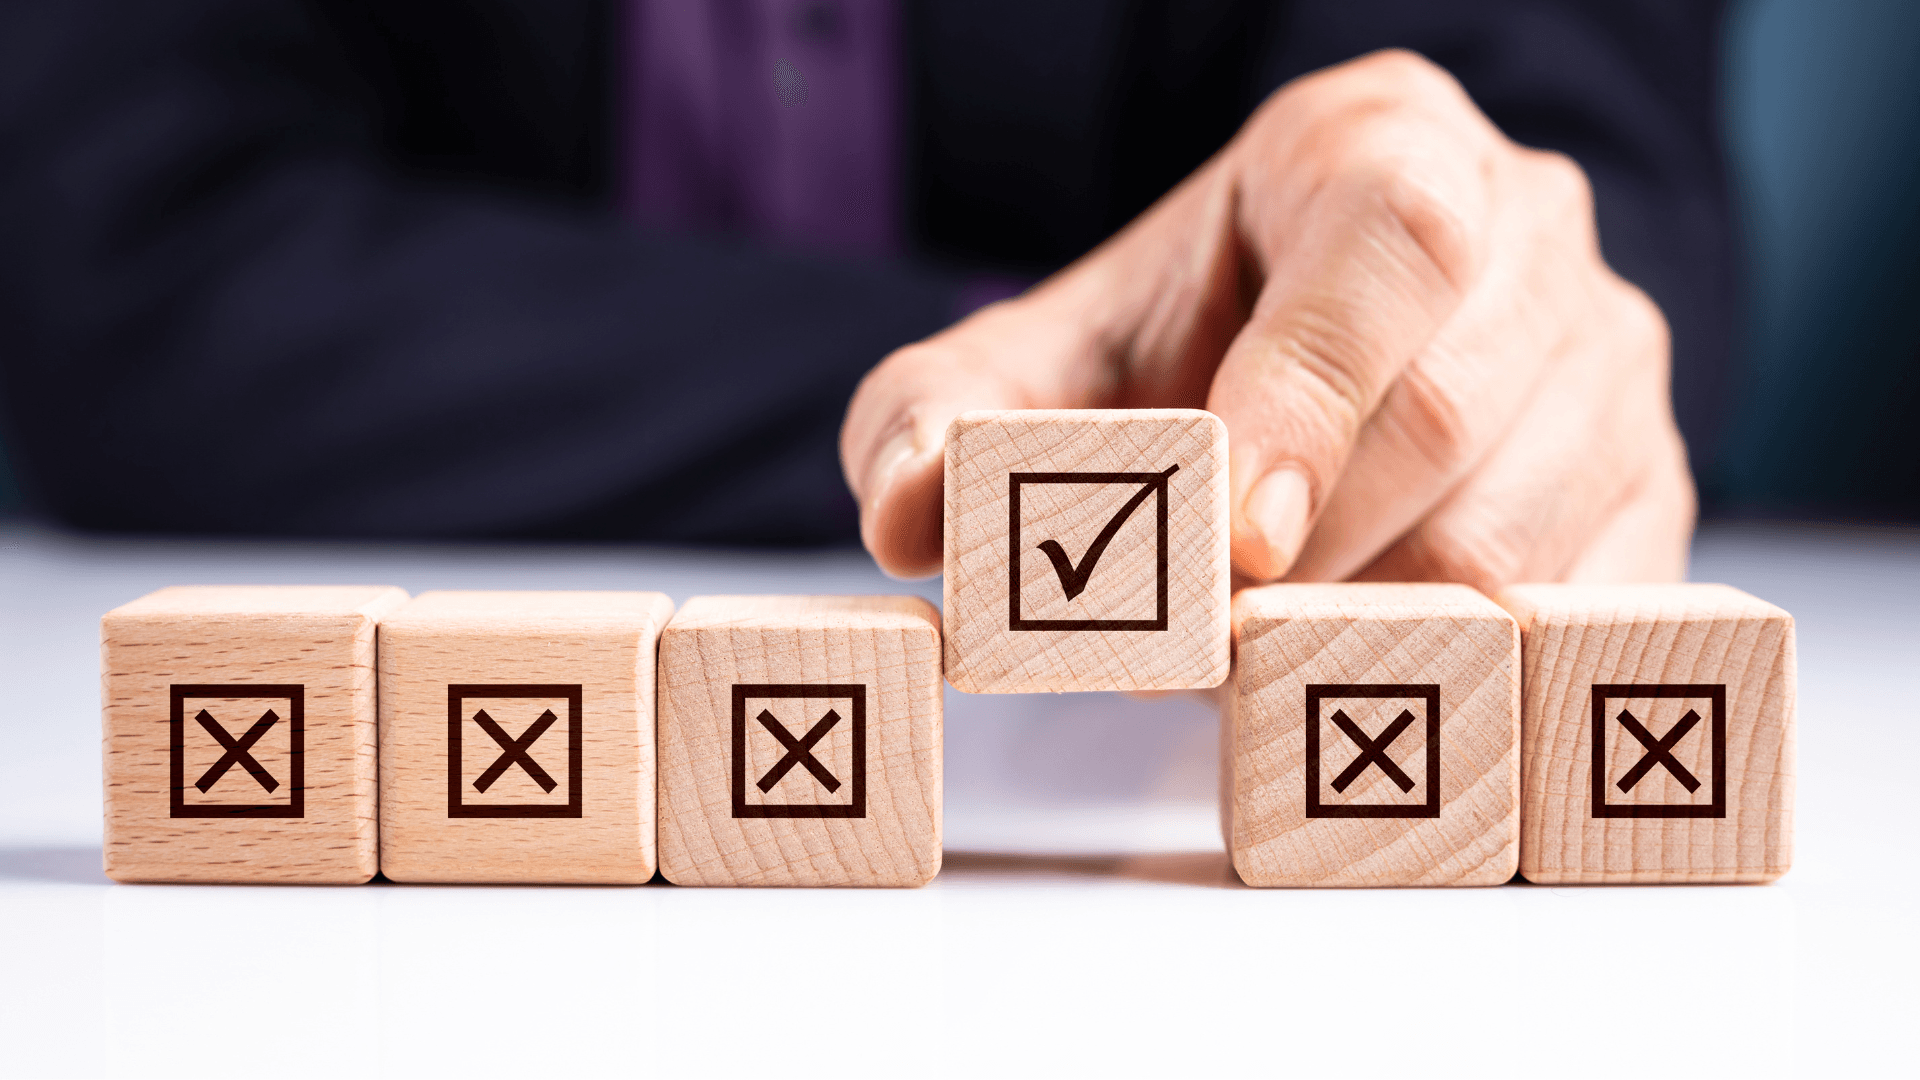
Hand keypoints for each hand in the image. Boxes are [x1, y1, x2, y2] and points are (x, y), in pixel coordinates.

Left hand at [840, 50, 1693, 587]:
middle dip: (1313, 555)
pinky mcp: (1652, 480)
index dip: (1310, 401)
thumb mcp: (1039, 363)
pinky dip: (1470, 675)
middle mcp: (1529, 226)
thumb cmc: (1174, 352)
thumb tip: (908, 508)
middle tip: (1204, 643)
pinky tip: (1367, 671)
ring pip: (1526, 534)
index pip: (1391, 243)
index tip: (1228, 543)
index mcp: (1381, 141)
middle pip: (1453, 411)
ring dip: (1373, 628)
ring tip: (1263, 657)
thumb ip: (940, 413)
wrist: (1303, 367)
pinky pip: (1589, 609)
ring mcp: (1610, 358)